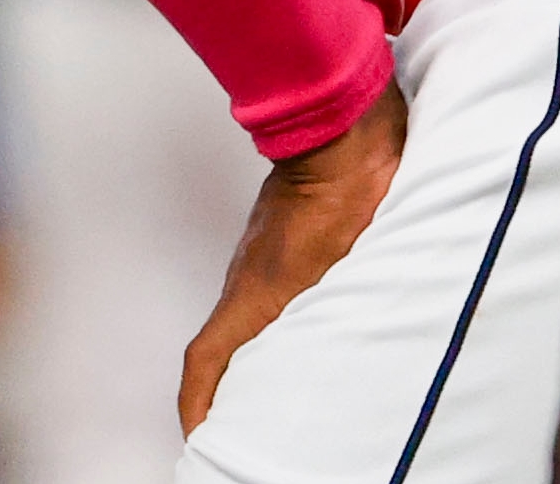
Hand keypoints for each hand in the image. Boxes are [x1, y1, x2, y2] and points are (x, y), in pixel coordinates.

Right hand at [174, 81, 406, 433]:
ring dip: (260, 354)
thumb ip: (348, 312)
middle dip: (229, 391)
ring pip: (253, 317)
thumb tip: (361, 361)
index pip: (207, 360)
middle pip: (226, 346)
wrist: (345, 122)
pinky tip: (324, 326)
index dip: (198, 405)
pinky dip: (285, 321)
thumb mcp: (356, 267)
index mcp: (257, 293)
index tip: (200, 437)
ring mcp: (265, 255)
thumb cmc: (350, 186)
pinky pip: (276, 291)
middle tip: (247, 424)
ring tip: (291, 387)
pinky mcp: (287, 238)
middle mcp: (250, 277)